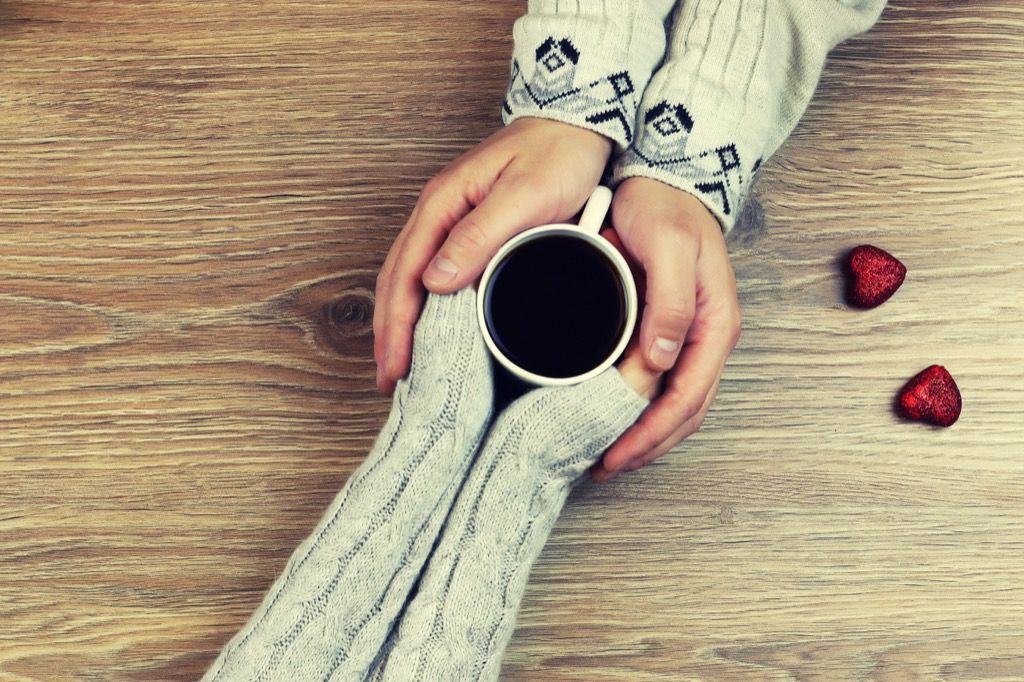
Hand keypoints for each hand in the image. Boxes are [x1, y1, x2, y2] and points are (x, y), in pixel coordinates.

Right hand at [373, 118, 612, 394]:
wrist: (580, 125)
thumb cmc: (558, 154)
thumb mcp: (524, 195)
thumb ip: (480, 235)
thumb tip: (433, 281)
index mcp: (442, 205)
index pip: (404, 274)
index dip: (396, 325)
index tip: (395, 366)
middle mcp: (438, 213)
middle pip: (397, 280)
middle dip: (389, 333)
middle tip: (389, 380)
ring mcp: (451, 221)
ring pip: (411, 280)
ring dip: (402, 323)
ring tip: (403, 366)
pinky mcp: (471, 230)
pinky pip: (435, 274)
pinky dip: (426, 309)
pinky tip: (434, 332)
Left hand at [592, 177, 741, 481]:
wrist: (664, 179)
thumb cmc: (667, 208)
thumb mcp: (669, 246)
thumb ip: (669, 302)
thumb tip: (662, 360)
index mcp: (714, 324)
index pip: (688, 399)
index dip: (652, 435)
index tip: (616, 456)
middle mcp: (708, 337)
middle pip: (686, 412)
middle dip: (648, 446)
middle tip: (604, 466)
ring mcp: (693, 335)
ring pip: (678, 404)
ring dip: (647, 434)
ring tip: (608, 453)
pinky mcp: (672, 329)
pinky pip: (665, 383)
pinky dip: (643, 409)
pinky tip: (614, 414)